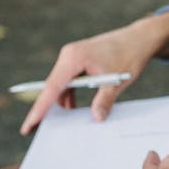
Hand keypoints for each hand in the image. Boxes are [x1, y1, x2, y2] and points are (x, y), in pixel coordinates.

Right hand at [20, 12, 168, 134]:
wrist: (139, 39)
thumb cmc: (129, 56)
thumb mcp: (117, 82)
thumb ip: (105, 100)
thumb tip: (97, 118)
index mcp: (74, 58)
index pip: (52, 88)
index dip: (40, 108)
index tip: (30, 124)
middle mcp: (68, 55)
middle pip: (52, 86)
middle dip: (45, 108)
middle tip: (35, 129)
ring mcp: (72, 57)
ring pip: (60, 84)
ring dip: (62, 102)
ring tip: (60, 123)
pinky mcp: (78, 60)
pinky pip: (68, 80)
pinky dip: (70, 94)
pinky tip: (73, 108)